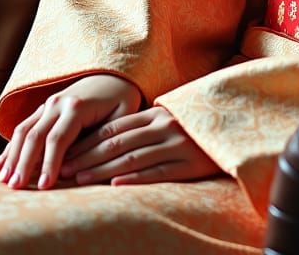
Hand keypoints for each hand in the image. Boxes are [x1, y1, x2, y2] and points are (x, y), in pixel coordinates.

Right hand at [0, 73, 141, 189]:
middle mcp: (58, 102)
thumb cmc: (122, 100)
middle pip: (35, 135)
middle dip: (24, 163)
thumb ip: (104, 139)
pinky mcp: (43, 108)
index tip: (44, 186)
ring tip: (5, 180)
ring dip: (12, 156)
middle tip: (16, 188)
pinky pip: (23, 126)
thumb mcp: (122, 117)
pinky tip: (1, 165)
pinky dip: (11, 146)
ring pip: (24, 130)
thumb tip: (85, 167)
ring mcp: (48, 104)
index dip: (50, 163)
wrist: (114, 76)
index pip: (58, 138)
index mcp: (77, 105)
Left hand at [57, 104, 220, 184]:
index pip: (115, 128)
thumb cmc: (194, 126)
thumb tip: (108, 137)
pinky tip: (116, 184)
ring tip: (80, 179)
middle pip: (118, 143)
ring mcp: (177, 144)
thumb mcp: (169, 118)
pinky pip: (158, 172)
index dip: (89, 141)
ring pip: (133, 158)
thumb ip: (144, 125)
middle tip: (65, 169)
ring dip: (103, 169)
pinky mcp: (190, 164)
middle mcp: (164, 126)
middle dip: (88, 157)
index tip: (67, 153)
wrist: (233, 128)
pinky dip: (135, 178)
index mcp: (156, 113)